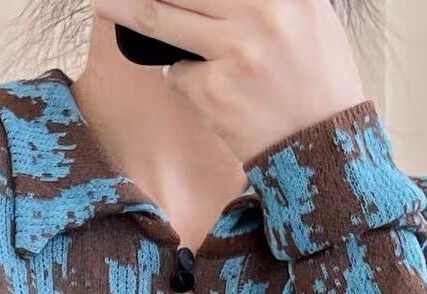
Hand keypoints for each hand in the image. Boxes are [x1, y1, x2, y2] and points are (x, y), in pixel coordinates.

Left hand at [95, 0, 367, 162]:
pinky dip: (185, 77)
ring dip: (124, 9)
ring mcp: (236, 51)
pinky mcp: (215, 90)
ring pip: (160, 19)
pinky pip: (179, 73)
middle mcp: (263, 12)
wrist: (323, 146)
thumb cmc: (316, 80)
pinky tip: (213, 89)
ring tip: (103, 3)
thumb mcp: (308, 16)